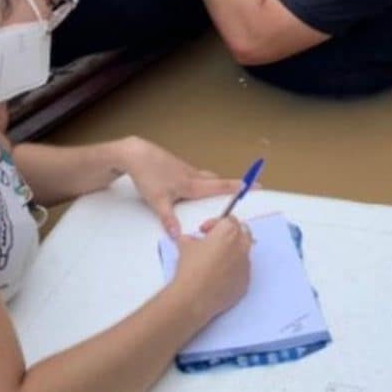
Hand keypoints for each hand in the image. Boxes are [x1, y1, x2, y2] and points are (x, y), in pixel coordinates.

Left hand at [121, 136, 240, 236]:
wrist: (136, 154)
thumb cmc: (149, 175)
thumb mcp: (157, 201)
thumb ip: (168, 220)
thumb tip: (178, 237)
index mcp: (192, 185)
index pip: (220, 186)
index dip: (237, 187)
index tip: (255, 185)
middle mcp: (191, 175)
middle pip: (214, 180)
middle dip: (228, 185)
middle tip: (242, 188)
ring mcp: (184, 169)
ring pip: (204, 176)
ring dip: (213, 182)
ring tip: (218, 189)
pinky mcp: (175, 166)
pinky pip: (193, 174)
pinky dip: (199, 180)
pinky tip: (191, 185)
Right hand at [173, 217, 251, 322]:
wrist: (194, 296)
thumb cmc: (191, 269)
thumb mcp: (185, 246)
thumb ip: (191, 238)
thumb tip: (190, 241)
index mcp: (228, 232)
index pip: (229, 219)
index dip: (215, 223)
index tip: (205, 231)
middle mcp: (242, 246)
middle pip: (242, 232)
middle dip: (230, 234)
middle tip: (215, 241)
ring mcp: (246, 265)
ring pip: (243, 252)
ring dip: (233, 252)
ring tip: (216, 260)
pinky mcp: (246, 282)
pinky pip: (242, 271)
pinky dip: (233, 270)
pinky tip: (219, 276)